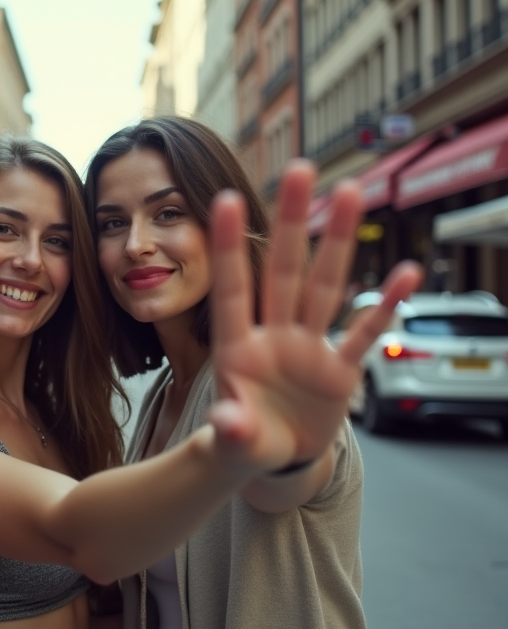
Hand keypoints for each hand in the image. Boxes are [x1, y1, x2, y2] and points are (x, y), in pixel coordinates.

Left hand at [206, 160, 421, 473]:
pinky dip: (383, 305)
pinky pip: (364, 332)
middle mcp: (273, 337)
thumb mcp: (233, 443)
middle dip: (292, 221)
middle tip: (300, 169)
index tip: (222, 199)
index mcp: (237, 348)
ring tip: (350, 193)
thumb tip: (227, 425)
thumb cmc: (243, 442)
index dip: (228, 247)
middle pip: (284, 270)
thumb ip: (232, 431)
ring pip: (325, 286)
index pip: (232, 289)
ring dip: (338, 241)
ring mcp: (308, 349)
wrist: (271, 459)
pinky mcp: (339, 369)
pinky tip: (405, 273)